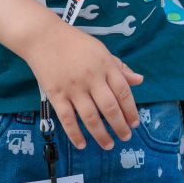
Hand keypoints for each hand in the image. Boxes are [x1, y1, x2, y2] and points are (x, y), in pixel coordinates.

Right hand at [24, 17, 143, 150]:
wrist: (44, 37)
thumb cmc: (75, 43)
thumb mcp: (101, 50)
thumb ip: (119, 67)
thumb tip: (139, 80)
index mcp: (104, 65)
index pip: (123, 92)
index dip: (131, 110)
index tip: (134, 123)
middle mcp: (91, 77)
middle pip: (110, 107)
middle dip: (120, 126)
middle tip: (125, 137)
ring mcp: (73, 87)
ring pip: (90, 117)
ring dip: (101, 135)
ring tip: (108, 145)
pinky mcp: (56, 94)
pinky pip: (67, 119)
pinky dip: (75, 134)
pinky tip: (82, 144)